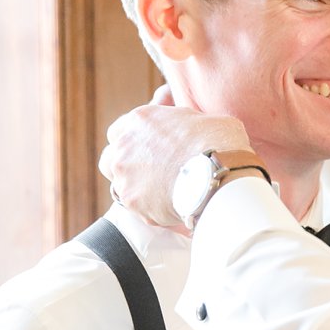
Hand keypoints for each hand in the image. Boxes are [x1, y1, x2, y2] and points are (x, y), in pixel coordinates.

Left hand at [99, 85, 252, 228]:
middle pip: (110, 158)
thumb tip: (185, 119)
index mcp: (141, 119)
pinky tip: (169, 209)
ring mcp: (125, 173)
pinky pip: (136, 207)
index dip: (133, 142)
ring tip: (158, 195)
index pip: (120, 130)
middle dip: (125, 166)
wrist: (218, 175)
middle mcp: (125, 144)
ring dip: (134, 189)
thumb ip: (186, 120)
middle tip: (148, 174)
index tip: (148, 151)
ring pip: (118, 184)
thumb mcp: (207, 119)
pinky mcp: (132, 200)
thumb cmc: (219, 143)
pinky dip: (150, 209)